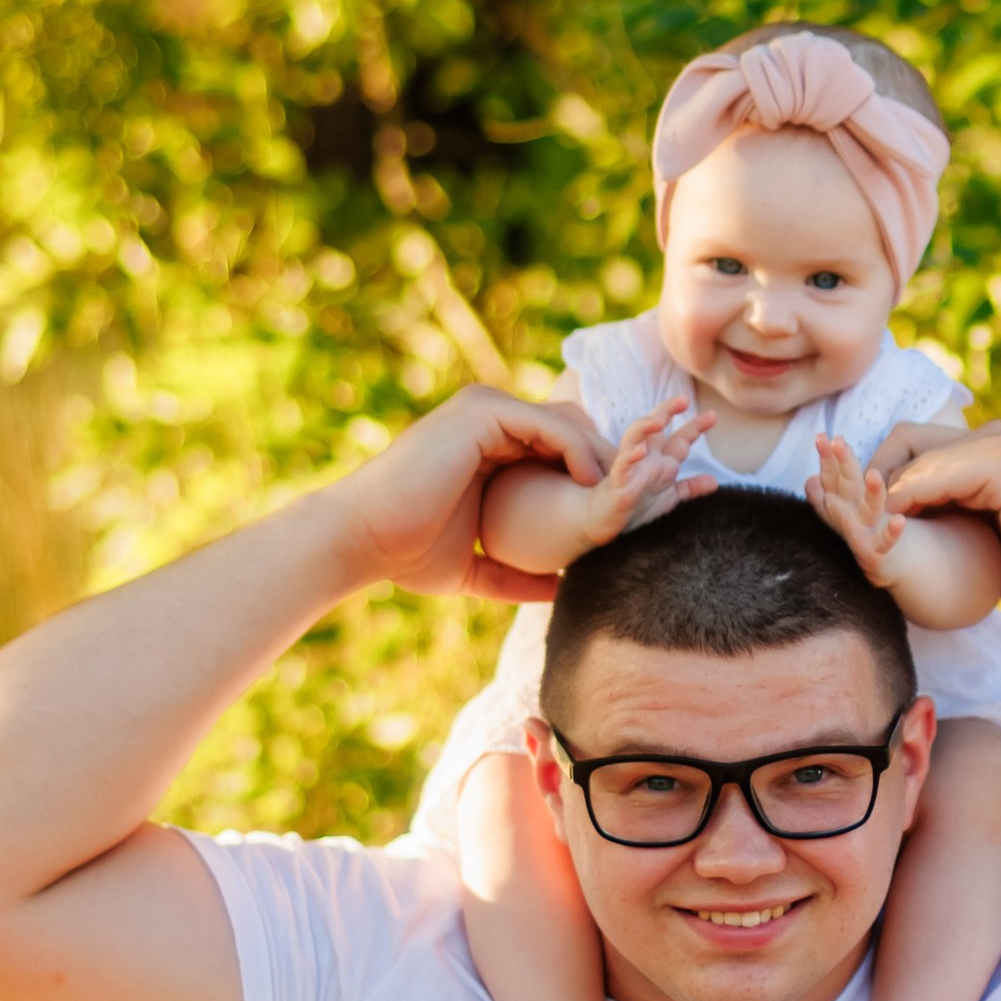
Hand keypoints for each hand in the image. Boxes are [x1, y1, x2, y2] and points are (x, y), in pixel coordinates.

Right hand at [316, 385, 617, 602]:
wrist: (359, 541)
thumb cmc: (404, 554)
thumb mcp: (474, 568)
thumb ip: (515, 574)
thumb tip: (558, 590)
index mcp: (488, 445)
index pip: (560, 449)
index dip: (595, 480)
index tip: (623, 515)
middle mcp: (489, 418)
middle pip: (572, 431)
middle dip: (611, 465)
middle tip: (642, 500)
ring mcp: (485, 410)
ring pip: (568, 425)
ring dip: (604, 458)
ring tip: (629, 496)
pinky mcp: (482, 413)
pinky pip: (550, 426)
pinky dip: (579, 453)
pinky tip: (595, 488)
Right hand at [578, 399, 715, 548]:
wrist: (603, 523)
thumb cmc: (635, 508)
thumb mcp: (669, 497)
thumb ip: (690, 487)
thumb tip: (714, 481)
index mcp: (660, 462)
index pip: (679, 439)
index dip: (695, 427)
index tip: (712, 416)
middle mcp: (645, 460)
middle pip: (655, 429)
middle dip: (666, 412)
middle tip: (683, 400)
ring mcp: (630, 469)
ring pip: (634, 440)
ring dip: (644, 428)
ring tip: (657, 421)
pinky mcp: (617, 483)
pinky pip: (622, 467)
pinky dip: (629, 458)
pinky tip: (639, 451)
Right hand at [808, 434, 914, 586]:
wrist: (885, 563)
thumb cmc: (865, 528)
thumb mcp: (847, 505)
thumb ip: (831, 489)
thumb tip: (811, 479)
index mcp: (840, 501)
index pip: (831, 476)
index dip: (827, 457)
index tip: (823, 436)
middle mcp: (847, 516)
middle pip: (845, 487)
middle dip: (841, 464)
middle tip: (838, 442)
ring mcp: (861, 534)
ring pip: (867, 511)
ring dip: (871, 494)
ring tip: (874, 474)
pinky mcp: (875, 553)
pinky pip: (884, 542)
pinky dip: (891, 533)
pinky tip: (900, 521)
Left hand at [864, 422, 1000, 634]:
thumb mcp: (989, 543)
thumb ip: (957, 521)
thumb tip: (908, 529)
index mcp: (990, 454)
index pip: (912, 449)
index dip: (877, 482)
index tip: (854, 521)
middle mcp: (993, 438)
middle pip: (902, 441)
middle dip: (866, 479)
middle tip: (845, 520)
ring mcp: (999, 446)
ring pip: (909, 451)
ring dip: (876, 490)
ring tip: (858, 530)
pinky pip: (928, 472)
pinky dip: (903, 499)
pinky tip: (895, 533)